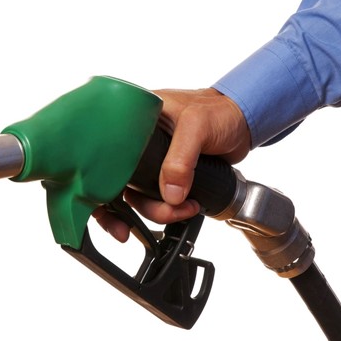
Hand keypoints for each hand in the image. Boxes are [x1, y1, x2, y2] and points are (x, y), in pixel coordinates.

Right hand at [93, 87, 250, 241]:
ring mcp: (150, 159)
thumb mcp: (198, 126)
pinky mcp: (164, 173)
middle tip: (129, 229)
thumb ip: (181, 159)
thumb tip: (169, 194)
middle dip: (121, 211)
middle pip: (114, 182)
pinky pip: (153, 197)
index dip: (98, 185)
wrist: (243, 121)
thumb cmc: (219, 110)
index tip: (106, 209)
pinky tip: (181, 209)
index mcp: (132, 120)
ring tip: (181, 209)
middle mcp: (136, 141)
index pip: (103, 154)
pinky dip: (164, 209)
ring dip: (154, 211)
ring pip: (135, 195)